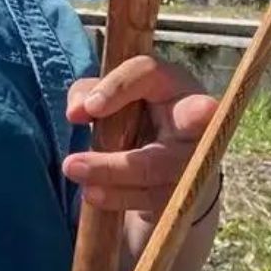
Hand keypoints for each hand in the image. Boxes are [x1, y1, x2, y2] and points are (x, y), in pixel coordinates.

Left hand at [62, 56, 218, 218]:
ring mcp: (196, 158)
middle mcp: (194, 117)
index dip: (118, 88)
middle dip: (141, 134)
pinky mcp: (189, 192)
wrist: (172, 160)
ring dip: (111, 171)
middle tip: (76, 160)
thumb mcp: (110, 95)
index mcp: (171, 82)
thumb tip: (76, 112)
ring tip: (73, 169)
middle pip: (166, 131)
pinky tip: (92, 194)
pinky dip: (119, 196)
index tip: (89, 109)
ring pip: (156, 167)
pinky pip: (155, 197)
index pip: (147, 73)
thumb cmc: (136, 115)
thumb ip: (88, 92)